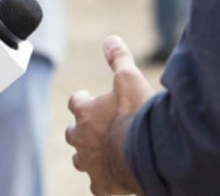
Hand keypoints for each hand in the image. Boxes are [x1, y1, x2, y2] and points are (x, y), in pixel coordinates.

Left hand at [66, 36, 154, 195]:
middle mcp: (80, 138)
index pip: (75, 102)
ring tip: (105, 152)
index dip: (83, 100)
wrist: (146, 152)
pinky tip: (115, 179)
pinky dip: (104, 181)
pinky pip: (98, 185)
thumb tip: (109, 39)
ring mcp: (89, 163)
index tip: (91, 98)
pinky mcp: (101, 184)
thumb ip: (119, 58)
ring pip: (81, 159)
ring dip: (89, 154)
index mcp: (84, 112)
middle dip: (82, 129)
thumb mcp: (129, 78)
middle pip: (73, 132)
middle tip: (97, 127)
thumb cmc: (136, 114)